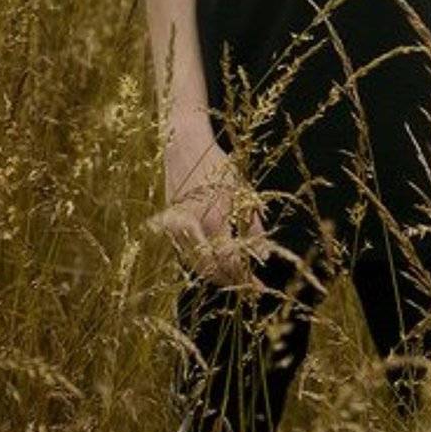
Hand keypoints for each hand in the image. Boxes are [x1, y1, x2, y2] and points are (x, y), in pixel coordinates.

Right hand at [154, 127, 275, 292]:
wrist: (181, 145)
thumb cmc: (215, 164)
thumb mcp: (242, 191)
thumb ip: (254, 227)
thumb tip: (264, 255)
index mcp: (213, 219)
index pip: (230, 262)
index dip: (246, 278)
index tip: (258, 286)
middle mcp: (191, 229)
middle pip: (210, 271)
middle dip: (230, 280)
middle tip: (248, 285)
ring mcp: (175, 229)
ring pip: (195, 265)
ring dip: (215, 274)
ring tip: (234, 274)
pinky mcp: (166, 227)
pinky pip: (184, 253)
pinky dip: (200, 261)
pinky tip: (215, 259)